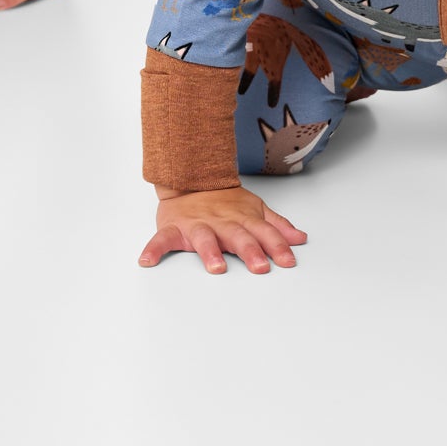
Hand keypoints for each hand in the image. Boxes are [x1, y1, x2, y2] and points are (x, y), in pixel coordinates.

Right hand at [139, 185, 306, 274]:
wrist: (190, 178)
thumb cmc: (224, 201)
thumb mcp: (254, 209)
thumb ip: (276, 226)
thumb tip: (300, 239)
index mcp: (242, 219)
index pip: (263, 232)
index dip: (277, 246)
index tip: (288, 261)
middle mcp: (221, 222)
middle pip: (237, 236)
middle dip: (249, 250)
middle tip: (259, 267)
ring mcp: (197, 225)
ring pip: (204, 238)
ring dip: (210, 252)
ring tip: (215, 266)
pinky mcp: (174, 228)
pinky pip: (162, 239)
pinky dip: (153, 249)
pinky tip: (147, 261)